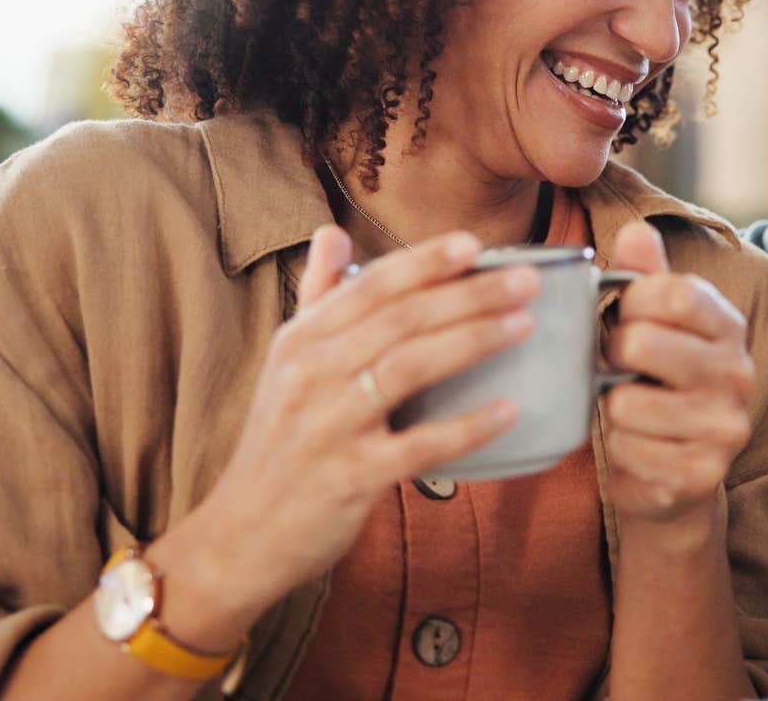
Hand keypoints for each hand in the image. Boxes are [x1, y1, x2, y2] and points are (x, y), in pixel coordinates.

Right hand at [168, 225, 537, 623]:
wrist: (241, 536)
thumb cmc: (278, 443)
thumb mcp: (286, 364)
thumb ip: (317, 298)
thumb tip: (332, 232)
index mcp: (301, 341)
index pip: (370, 286)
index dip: (424, 262)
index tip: (473, 244)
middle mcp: (309, 374)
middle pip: (400, 319)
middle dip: (468, 294)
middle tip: (527, 280)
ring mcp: (327, 425)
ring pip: (408, 368)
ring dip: (473, 341)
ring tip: (524, 325)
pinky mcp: (348, 477)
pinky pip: (418, 445)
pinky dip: (466, 426)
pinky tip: (508, 410)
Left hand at [601, 221, 755, 530]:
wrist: (679, 477)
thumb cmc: (657, 383)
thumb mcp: (654, 324)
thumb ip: (645, 277)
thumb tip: (635, 232)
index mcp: (727, 327)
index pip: (678, 292)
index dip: (634, 301)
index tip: (626, 316)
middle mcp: (737, 374)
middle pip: (642, 344)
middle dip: (612, 357)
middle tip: (619, 369)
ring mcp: (724, 427)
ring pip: (626, 403)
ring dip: (613, 411)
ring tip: (631, 412)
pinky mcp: (701, 475)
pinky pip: (628, 452)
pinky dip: (621, 452)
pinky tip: (640, 449)